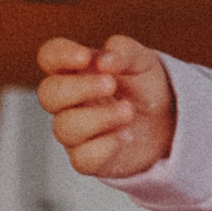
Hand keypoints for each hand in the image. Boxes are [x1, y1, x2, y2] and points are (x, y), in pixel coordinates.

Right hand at [36, 32, 175, 179]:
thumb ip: (123, 52)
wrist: (163, 121)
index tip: (85, 57)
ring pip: (64, 127)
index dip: (59, 56)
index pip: (49, 57)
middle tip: (111, 84)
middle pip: (48, 94)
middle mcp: (68, 100)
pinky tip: (126, 135)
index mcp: (75, 69)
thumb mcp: (141, 60)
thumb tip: (103, 61)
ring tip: (128, 111)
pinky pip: (83, 158)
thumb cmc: (142, 85)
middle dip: (79, 88)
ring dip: (99, 118)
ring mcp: (74, 130)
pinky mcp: (86, 158)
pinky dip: (107, 146)